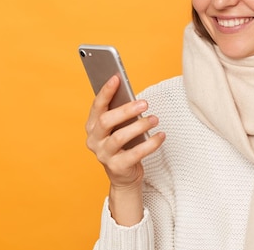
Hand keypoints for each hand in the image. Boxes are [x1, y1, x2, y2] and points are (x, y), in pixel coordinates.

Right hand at [85, 75, 164, 225]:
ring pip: (119, 137)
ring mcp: (103, 155)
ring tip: (154, 119)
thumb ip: (122, 113)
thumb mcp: (120, 127)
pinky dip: (150, 144)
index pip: (97, 106)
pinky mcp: (117, 167)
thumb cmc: (123, 144)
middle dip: (126, 110)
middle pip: (106, 121)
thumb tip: (134, 97)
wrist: (124, 175)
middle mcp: (94, 140)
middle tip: (145, 103)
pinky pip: (135, 154)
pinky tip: (161, 135)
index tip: (117, 78)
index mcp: (92, 126)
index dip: (106, 91)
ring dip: (139, 126)